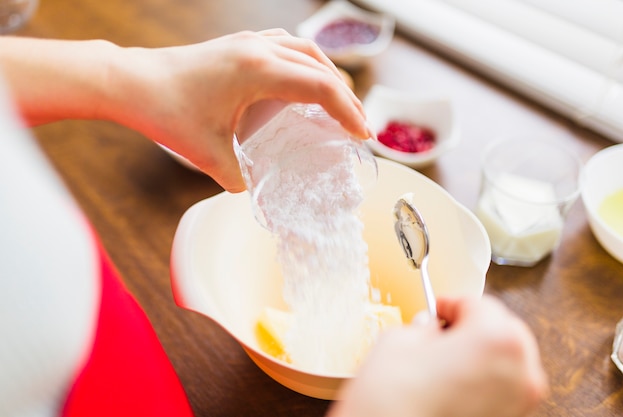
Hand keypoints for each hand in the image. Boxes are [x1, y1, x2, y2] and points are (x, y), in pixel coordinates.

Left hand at [107, 29, 368, 191]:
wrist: (131, 81)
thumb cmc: (166, 112)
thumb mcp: (208, 154)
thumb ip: (238, 177)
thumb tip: (254, 191)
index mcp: (258, 71)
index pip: (321, 87)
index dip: (349, 112)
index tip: (362, 136)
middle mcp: (259, 49)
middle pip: (321, 67)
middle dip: (345, 97)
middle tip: (358, 125)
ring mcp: (248, 42)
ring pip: (306, 51)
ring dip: (328, 76)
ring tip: (339, 103)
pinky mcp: (238, 44)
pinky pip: (286, 46)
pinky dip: (305, 64)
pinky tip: (304, 82)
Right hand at [327, 295, 547, 416]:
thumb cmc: (393, 401)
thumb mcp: (399, 341)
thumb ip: (424, 327)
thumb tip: (432, 330)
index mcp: (497, 339)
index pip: (478, 304)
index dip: (450, 304)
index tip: (436, 309)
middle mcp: (520, 372)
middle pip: (504, 330)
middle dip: (474, 327)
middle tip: (441, 331)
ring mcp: (519, 404)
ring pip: (508, 362)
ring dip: (482, 355)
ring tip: (446, 361)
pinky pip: (504, 391)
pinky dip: (484, 382)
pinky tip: (453, 385)